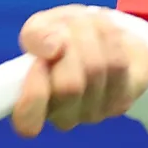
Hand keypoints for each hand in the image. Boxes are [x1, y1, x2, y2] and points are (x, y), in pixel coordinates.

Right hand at [11, 4, 147, 136]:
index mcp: (30, 106)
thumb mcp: (41, 27)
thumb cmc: (62, 36)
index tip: (38, 63)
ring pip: (95, 69)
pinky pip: (117, 63)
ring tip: (85, 25)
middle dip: (69, 44)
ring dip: (90, 35)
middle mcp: (61, 117)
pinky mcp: (121, 101)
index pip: (27, 122)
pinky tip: (104, 33)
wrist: (103, 36)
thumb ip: (35, 36)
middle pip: (68, 86)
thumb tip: (51, 49)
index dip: (33, 95)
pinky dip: (110, 38)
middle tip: (65, 30)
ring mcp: (93, 113)